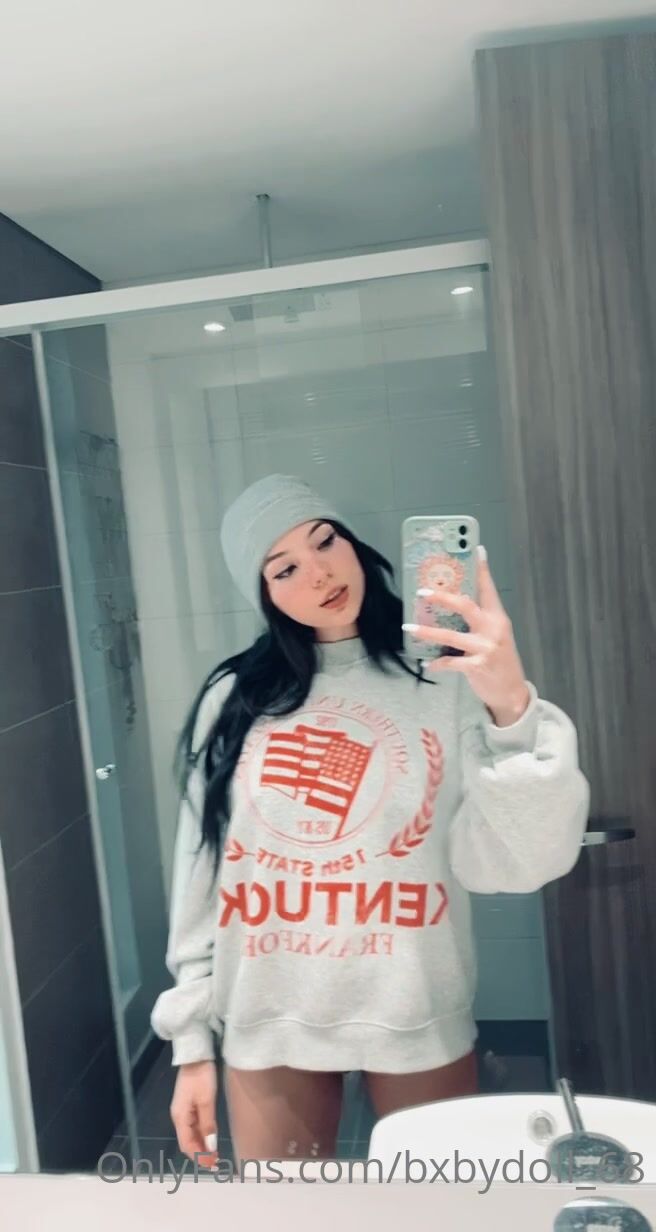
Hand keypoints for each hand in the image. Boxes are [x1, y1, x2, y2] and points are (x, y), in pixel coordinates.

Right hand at [170, 1058, 218, 1167]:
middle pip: (187, 1141)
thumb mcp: (206, 1101)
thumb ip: (208, 1125)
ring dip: (202, 1146)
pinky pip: (194, 1126)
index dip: (198, 1157)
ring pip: (191, 1135)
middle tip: (216, 1163)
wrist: (196, 1055)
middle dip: (200, 1154)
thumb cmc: (201, 1077)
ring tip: (215, 1155)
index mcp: (180, 1117)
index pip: (186, 1144)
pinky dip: (202, 1135)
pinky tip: (210, 1139)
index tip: (212, 1165)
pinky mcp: (189, 1105)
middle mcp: (179, 1116)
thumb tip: (211, 1148)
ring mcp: (183, 1111)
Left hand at [402, 548, 530, 726]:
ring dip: (427, 632)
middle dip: (442, 597)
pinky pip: (450, 662)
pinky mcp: (478, 666)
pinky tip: (428, 664)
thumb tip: (451, 605)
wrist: (511, 692)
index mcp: (498, 618)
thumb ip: (478, 621)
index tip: (476, 549)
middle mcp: (493, 629)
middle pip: (465, 606)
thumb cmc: (499, 661)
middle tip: (422, 592)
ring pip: (451, 635)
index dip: (482, 569)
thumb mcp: (494, 636)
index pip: (489, 589)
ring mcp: (486, 647)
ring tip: (409, 627)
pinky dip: (437, 663)